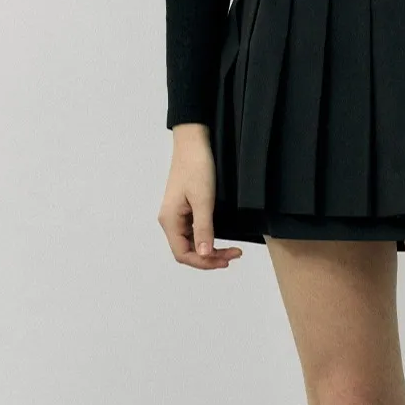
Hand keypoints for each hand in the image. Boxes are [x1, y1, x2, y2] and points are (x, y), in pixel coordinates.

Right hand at [157, 123, 242, 269]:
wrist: (194, 142)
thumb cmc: (196, 167)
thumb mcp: (203, 200)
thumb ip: (204, 229)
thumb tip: (205, 255)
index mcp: (170, 221)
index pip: (183, 254)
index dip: (203, 262)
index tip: (225, 260)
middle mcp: (170, 221)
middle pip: (187, 251)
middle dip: (210, 258)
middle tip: (234, 255)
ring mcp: (177, 216)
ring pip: (192, 244)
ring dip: (210, 250)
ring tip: (231, 252)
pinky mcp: (185, 210)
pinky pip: (194, 233)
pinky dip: (208, 239)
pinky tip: (221, 240)